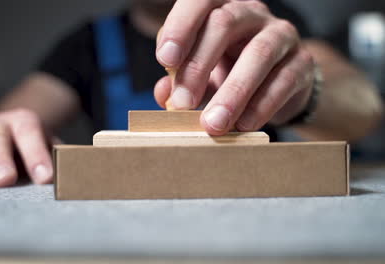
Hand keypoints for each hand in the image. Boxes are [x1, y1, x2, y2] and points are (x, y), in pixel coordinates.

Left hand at [154, 0, 314, 134]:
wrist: (279, 84)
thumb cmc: (230, 71)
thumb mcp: (201, 73)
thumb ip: (180, 79)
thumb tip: (163, 94)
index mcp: (221, 8)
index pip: (200, 0)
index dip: (181, 26)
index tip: (165, 60)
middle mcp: (251, 13)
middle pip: (224, 24)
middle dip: (198, 66)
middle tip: (183, 104)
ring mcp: (280, 35)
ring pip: (258, 54)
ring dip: (232, 92)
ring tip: (213, 123)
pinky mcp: (302, 63)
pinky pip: (283, 81)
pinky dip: (261, 106)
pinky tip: (243, 124)